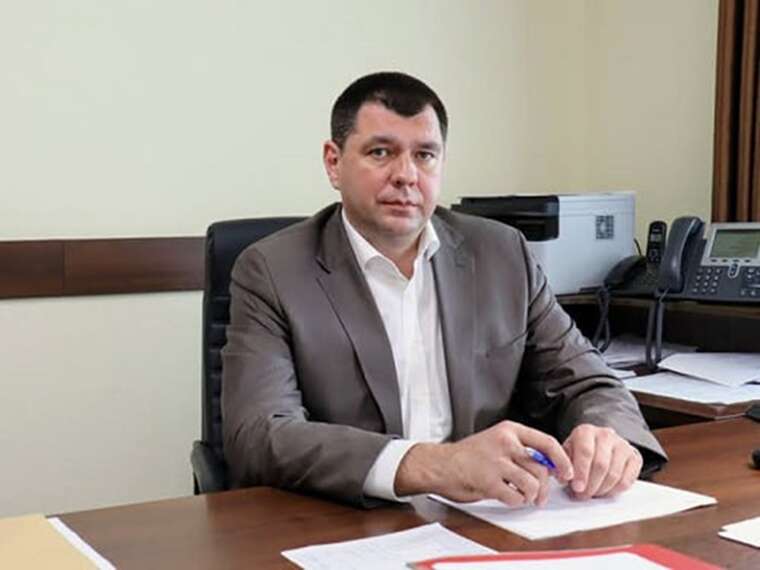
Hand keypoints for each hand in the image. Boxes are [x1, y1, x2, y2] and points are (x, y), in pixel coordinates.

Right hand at [395, 421, 572, 506]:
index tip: (567, 473)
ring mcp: (496, 462)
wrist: (441, 464)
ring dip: (531, 496)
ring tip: (523, 497)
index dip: (562, 460)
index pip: (547, 442)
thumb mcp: (498, 441)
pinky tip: (508, 497)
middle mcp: (505, 443)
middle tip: (540, 496)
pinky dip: (516, 502)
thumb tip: (551, 467)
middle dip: (545, 487)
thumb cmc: (470, 456)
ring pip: (532, 484)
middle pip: (542, 468)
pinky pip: (516, 497)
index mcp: (509, 430)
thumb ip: (522, 450)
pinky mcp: (488, 481)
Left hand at [562, 424, 642, 499]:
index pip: (585, 452)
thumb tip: (562, 478)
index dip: (581, 472)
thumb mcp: (566, 454)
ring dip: (602, 490)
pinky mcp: (635, 457)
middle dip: (590, 485)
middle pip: (601, 465)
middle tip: (582, 495)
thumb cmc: (579, 452)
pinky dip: (615, 491)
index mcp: (586, 431)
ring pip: (614, 474)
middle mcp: (605, 435)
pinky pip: (627, 480)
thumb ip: (562, 464)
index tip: (577, 488)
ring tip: (592, 494)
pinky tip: (605, 491)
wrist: (598, 444)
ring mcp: (622, 445)